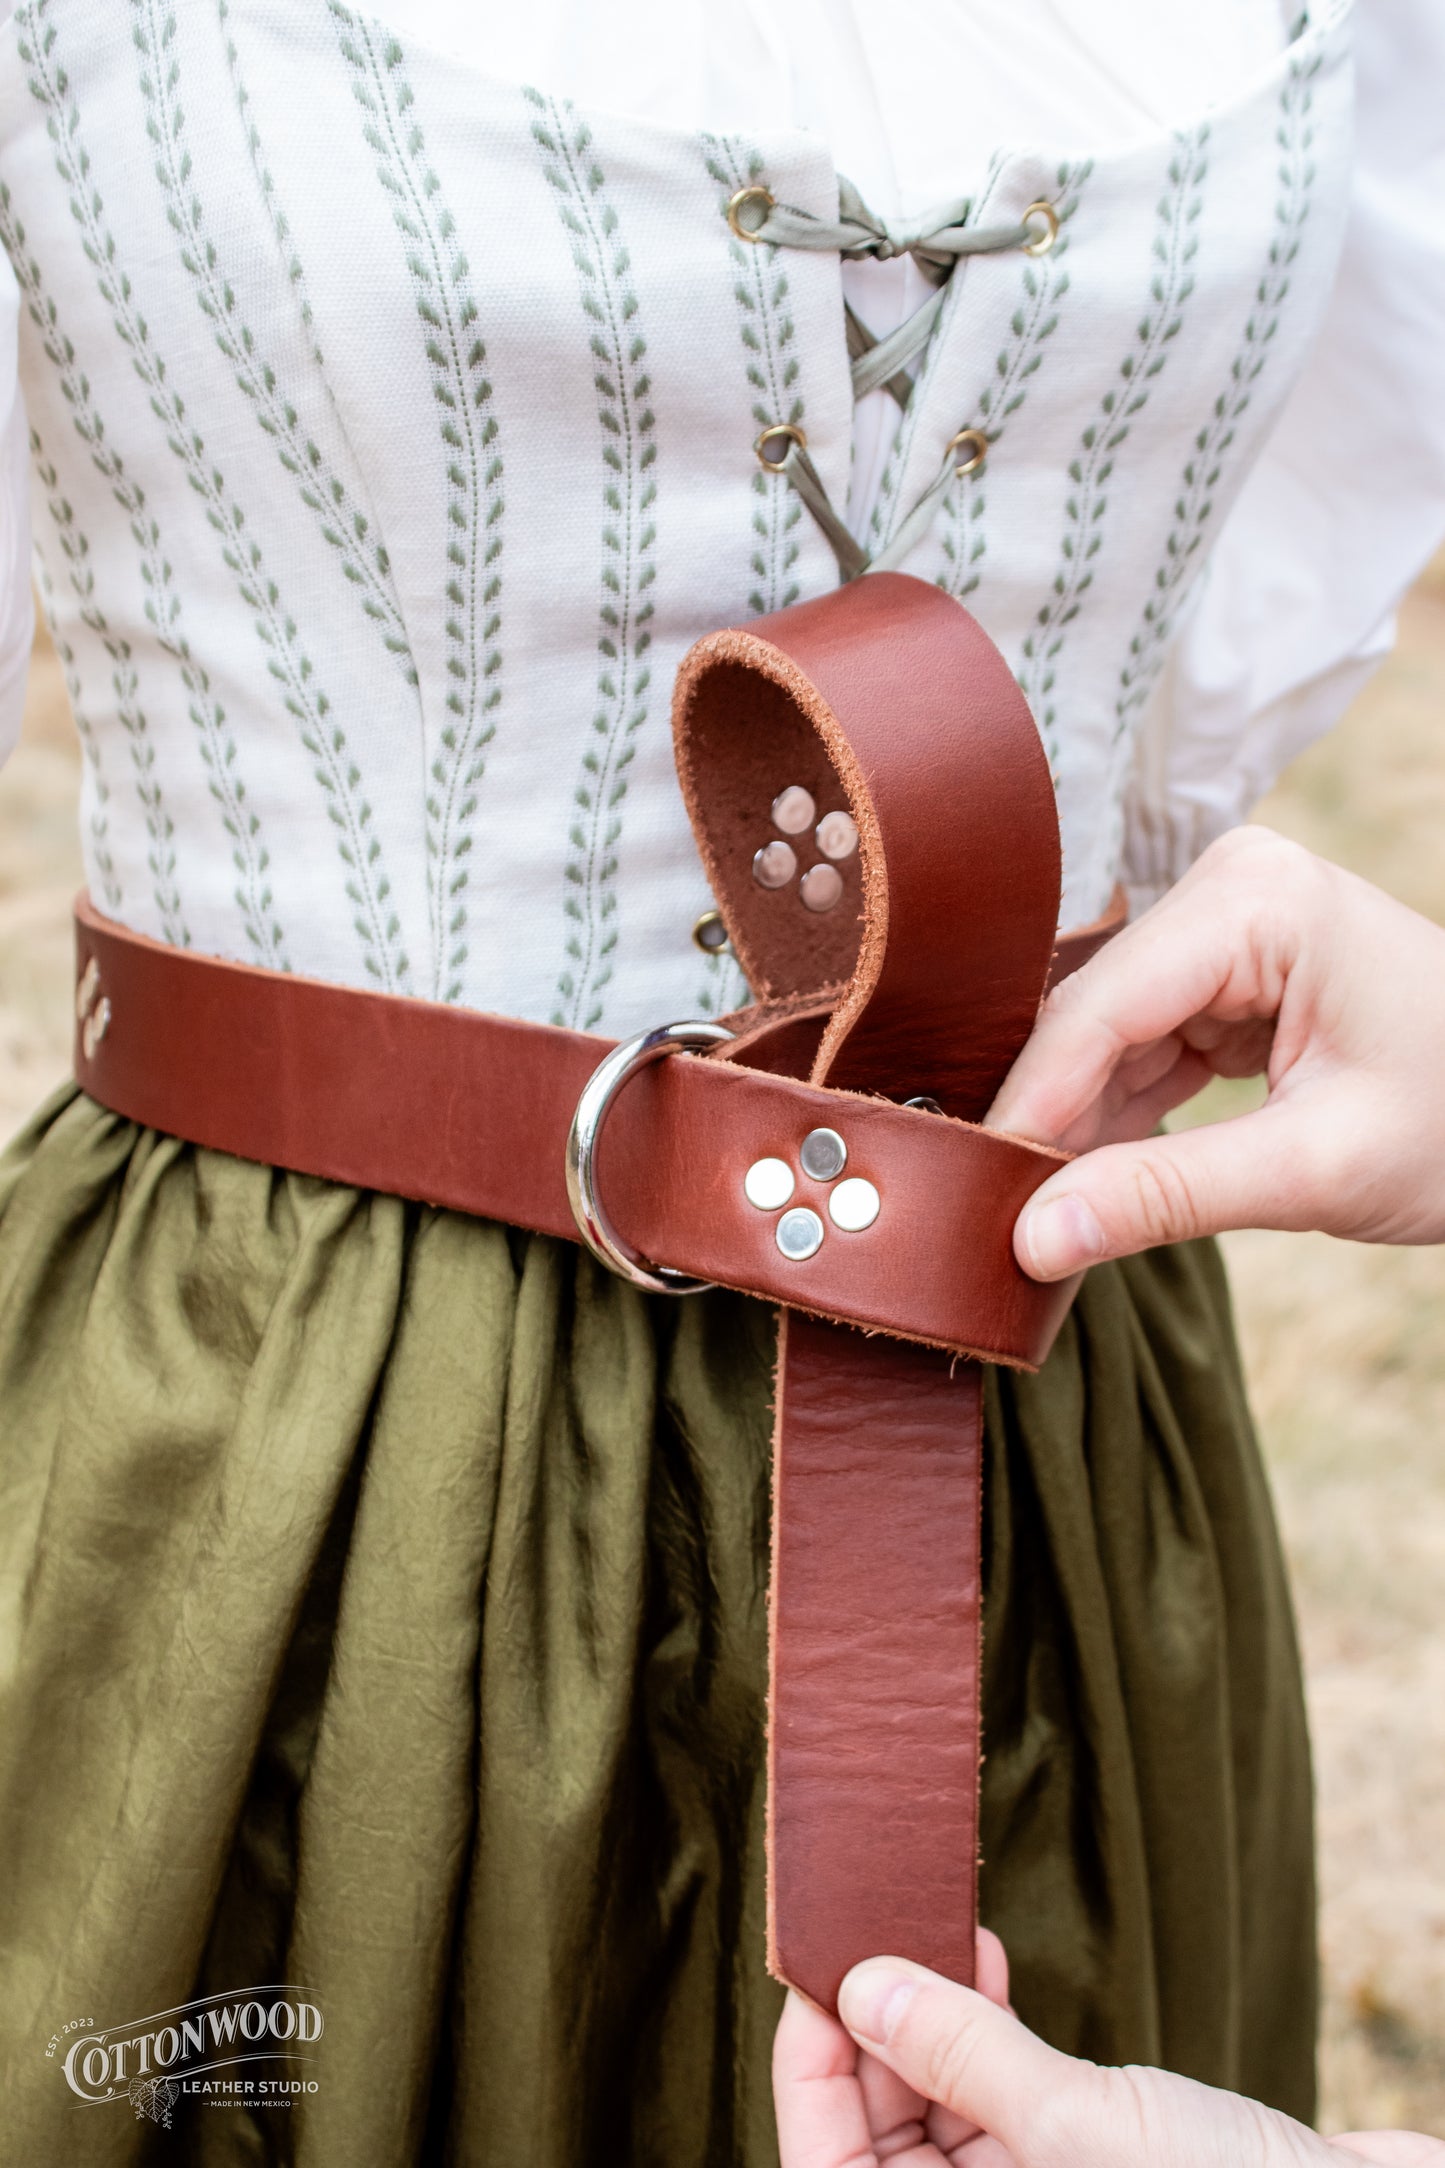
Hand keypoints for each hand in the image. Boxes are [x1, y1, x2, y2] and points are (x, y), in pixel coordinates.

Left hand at [774, 1950, 1444, 2167]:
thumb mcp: (1077, 2128)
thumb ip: (964, 2058)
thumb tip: (863, 1987)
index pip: (830, 2165)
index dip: (809, 2069)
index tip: (812, 1969)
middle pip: (877, 2133)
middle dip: (870, 2026)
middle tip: (867, 1923)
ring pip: (935, 2107)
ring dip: (926, 2013)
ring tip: (930, 1924)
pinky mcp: (1080, 2164)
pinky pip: (996, 2096)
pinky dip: (981, 2027)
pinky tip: (983, 1958)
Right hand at [987, 827, 1444, 1279]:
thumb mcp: (1318, 1169)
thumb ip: (1168, 1197)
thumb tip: (1032, 1239)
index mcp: (1256, 901)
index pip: (1099, 1010)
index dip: (1031, 1108)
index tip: (974, 1194)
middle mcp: (1229, 888)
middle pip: (1092, 1017)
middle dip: (1051, 1119)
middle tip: (995, 1219)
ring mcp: (1229, 926)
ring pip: (1107, 1037)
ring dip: (1081, 1125)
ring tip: (1042, 1213)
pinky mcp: (1231, 971)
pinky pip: (1144, 1045)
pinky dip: (1123, 1116)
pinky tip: (1097, 1182)